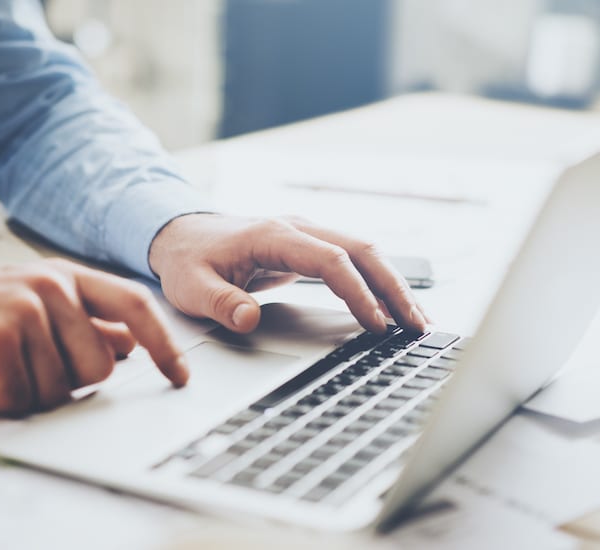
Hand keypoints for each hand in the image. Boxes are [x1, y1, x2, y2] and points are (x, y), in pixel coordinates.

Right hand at [0, 259, 187, 414]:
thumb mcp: (31, 305)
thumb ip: (82, 321)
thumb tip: (129, 343)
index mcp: (66, 276)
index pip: (135, 306)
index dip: (164, 343)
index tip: (180, 375)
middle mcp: (52, 285)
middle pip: (100, 365)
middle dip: (67, 381)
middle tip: (26, 367)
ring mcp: (26, 308)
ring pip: (62, 388)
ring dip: (29, 392)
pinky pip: (24, 398)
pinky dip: (1, 401)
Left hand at [149, 214, 428, 333]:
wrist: (181, 234)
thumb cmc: (188, 260)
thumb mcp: (191, 287)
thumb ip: (220, 303)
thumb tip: (248, 318)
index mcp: (274, 235)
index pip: (330, 261)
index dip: (357, 292)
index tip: (376, 324)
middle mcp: (299, 228)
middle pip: (362, 250)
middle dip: (394, 288)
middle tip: (418, 325)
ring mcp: (308, 234)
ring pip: (365, 252)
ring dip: (394, 284)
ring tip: (418, 321)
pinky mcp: (311, 246)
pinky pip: (354, 260)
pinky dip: (378, 282)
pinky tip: (393, 306)